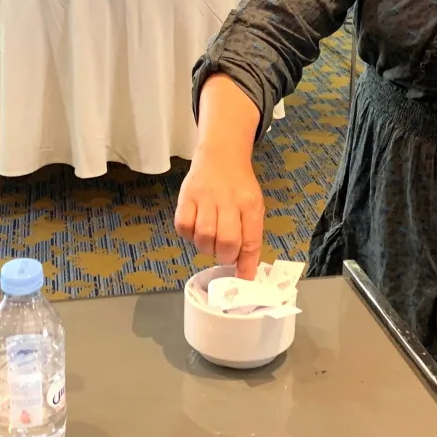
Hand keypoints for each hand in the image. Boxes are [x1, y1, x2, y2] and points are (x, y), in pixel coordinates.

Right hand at [175, 144, 264, 279]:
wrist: (220, 156)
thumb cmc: (239, 186)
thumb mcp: (253, 206)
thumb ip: (251, 235)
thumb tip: (245, 269)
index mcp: (250, 204)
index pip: (251, 240)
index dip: (247, 265)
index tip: (244, 280)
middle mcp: (228, 200)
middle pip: (226, 240)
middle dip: (225, 256)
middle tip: (224, 254)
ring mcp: (204, 197)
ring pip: (203, 236)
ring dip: (207, 247)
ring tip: (211, 241)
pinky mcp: (185, 197)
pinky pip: (183, 227)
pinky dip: (189, 236)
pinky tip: (196, 231)